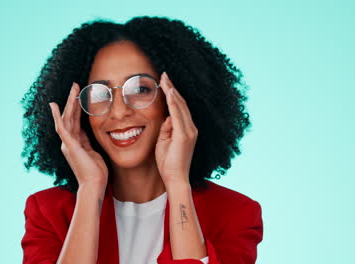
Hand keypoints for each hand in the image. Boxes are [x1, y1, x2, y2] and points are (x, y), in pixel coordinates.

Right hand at [49, 82, 108, 189]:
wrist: (94, 185)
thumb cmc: (96, 172)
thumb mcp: (93, 152)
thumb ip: (87, 142)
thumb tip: (86, 131)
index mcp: (75, 144)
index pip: (75, 122)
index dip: (77, 108)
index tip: (79, 96)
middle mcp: (68, 142)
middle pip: (69, 117)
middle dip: (72, 101)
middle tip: (75, 86)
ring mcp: (67, 143)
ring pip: (67, 118)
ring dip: (70, 102)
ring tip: (73, 88)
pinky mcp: (69, 145)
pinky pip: (62, 127)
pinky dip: (57, 116)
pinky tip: (53, 105)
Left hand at [155, 72, 197, 186]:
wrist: (175, 179)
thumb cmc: (168, 163)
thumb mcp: (164, 142)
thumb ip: (167, 129)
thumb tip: (167, 118)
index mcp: (186, 129)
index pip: (179, 107)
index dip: (172, 94)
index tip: (165, 83)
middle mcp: (191, 128)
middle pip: (181, 103)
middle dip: (172, 88)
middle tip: (164, 75)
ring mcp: (189, 131)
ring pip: (180, 106)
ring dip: (172, 91)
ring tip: (165, 79)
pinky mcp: (184, 135)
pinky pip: (178, 115)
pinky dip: (173, 102)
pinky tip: (169, 92)